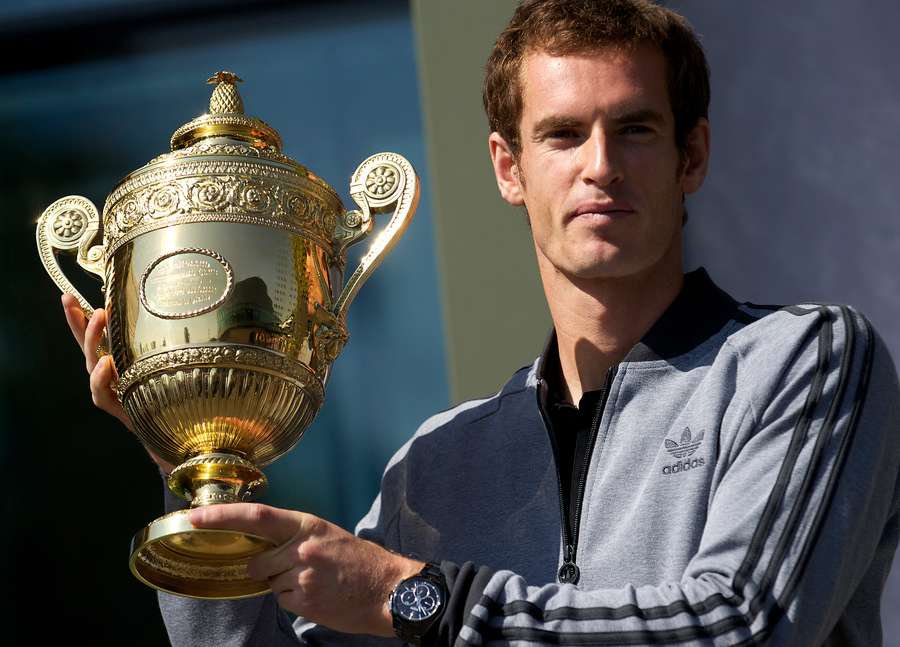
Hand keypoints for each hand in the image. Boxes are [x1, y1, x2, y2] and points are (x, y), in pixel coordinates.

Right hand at [62, 293, 173, 473]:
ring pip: (92, 363)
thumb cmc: (171, 391)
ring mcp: (109, 390)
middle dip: (79, 323)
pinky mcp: (116, 406)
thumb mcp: (164, 362)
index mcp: (116, 359)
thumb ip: (161, 345)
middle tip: (81, 302)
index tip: (66, 295)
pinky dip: (101, 377)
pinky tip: (105, 363)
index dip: (78, 317)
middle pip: (86, 345)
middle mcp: (107, 373)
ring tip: (98, 317)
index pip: (94, 335)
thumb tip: (175, 309)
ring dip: (93, 340)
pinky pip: (101, 392)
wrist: (175, 431)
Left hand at [190, 503, 424, 635]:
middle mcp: (302, 547)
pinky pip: (282, 600)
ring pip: (269, 582)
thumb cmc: (358, 560)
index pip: (256, 515)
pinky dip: (293, 599)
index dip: (221, 516)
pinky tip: (317, 594)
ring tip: (314, 581)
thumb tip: (259, 545)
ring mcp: (302, 576)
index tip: (194, 517)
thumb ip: (293, 536)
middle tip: (291, 567)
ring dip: (282, 584)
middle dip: (263, 567)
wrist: (388, 588)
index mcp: (306, 524)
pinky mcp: (304, 601)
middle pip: (256, 561)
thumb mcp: (326, 534)